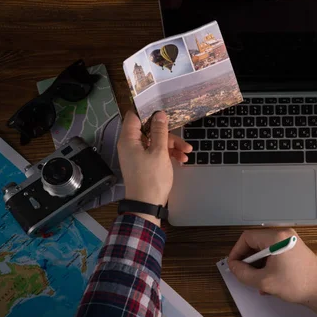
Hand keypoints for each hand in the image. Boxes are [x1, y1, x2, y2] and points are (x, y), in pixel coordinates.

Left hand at [117, 111, 192, 225]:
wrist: (147, 204)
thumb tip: (159, 114)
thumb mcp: (159, 152)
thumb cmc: (152, 178)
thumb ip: (160, 131)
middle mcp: (131, 145)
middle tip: (183, 142)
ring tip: (187, 153)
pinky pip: (156, 152)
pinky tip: (181, 159)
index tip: (164, 112)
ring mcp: (137, 155)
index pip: (134, 116)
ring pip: (156, 142)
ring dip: (172, 146)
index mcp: (129, 139)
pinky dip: (168, 154)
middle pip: (150, 130)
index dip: (148, 112)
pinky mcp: (144, 163)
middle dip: (168, 135)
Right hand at [228, 229, 316, 316]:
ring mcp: (291, 241)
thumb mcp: (264, 281)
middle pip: (256, 242)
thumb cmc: (297, 284)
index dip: (236, 251)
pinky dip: (268, 265)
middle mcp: (284, 234)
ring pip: (265, 249)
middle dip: (248, 260)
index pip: (247, 237)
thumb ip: (244, 273)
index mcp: (276, 237)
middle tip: (243, 274)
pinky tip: (268, 282)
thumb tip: (233, 267)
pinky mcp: (295, 249)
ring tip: (257, 282)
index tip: (233, 265)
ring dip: (258, 265)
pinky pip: (275, 253)